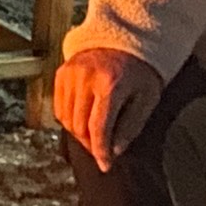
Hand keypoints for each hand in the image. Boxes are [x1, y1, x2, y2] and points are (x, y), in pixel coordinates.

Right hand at [54, 43, 164, 169]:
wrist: (126, 39)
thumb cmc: (140, 72)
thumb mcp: (147, 99)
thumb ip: (131, 126)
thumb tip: (115, 150)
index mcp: (111, 84)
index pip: (99, 127)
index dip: (101, 150)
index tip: (105, 166)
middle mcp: (86, 78)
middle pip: (79, 125)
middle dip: (90, 143)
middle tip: (102, 150)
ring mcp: (71, 74)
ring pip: (66, 119)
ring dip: (79, 133)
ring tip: (94, 136)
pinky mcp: (62, 73)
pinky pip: (59, 107)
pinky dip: (69, 119)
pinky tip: (83, 120)